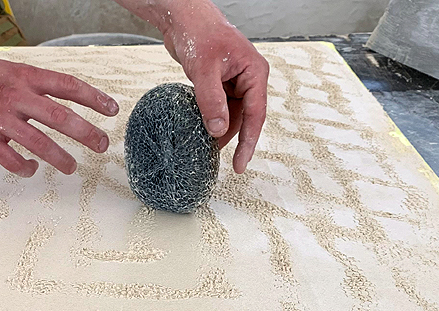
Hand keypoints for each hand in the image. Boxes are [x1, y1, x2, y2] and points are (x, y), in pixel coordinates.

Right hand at [0, 58, 119, 176]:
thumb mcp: (9, 69)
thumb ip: (36, 83)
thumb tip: (67, 97)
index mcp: (24, 76)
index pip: (67, 85)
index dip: (93, 98)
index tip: (112, 110)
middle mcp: (14, 96)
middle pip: (59, 117)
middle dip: (86, 133)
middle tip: (102, 145)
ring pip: (38, 143)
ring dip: (60, 158)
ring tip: (72, 168)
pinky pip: (11, 160)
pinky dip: (26, 168)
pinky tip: (33, 169)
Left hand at [161, 3, 268, 173]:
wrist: (183, 17)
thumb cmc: (198, 32)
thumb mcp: (203, 70)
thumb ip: (211, 101)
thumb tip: (218, 130)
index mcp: (255, 73)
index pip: (256, 115)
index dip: (248, 143)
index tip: (239, 165)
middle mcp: (248, 78)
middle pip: (244, 117)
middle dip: (231, 138)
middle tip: (214, 157)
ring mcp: (234, 80)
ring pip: (231, 114)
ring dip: (219, 129)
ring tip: (204, 146)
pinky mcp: (220, 82)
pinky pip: (219, 106)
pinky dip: (210, 118)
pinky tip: (199, 128)